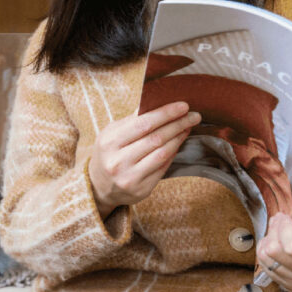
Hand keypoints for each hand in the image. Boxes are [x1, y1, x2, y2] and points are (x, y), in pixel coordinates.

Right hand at [88, 101, 200, 218]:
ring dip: (179, 138)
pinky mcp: (141, 190)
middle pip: (156, 138)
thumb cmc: (108, 153)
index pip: (143, 123)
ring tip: (188, 127)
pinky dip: (173, 153)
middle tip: (194, 116)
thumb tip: (156, 101)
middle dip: (178, 124)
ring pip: (162, 153)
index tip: (183, 106)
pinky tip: (178, 143)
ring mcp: (130, 177)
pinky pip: (163, 168)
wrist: (98, 186)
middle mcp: (118, 161)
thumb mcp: (111, 134)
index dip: (166, 113)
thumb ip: (132, 121)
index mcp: (109, 142)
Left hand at [256, 213, 291, 291]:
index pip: (291, 247)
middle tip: (277, 220)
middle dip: (273, 231)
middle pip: (274, 251)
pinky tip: (269, 245)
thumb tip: (286, 219)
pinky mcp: (289, 287)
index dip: (284, 228)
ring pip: (268, 261)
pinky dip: (265, 255)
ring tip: (273, 231)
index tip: (284, 217)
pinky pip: (269, 270)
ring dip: (266, 241)